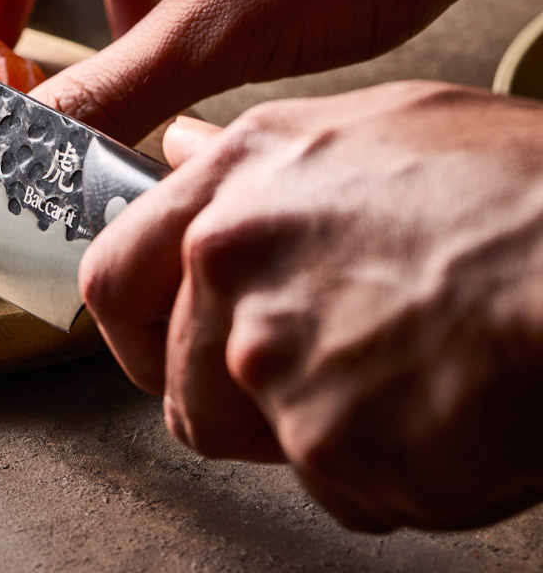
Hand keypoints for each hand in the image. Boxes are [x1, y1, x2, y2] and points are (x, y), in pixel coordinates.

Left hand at [79, 82, 542, 529]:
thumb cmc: (506, 186)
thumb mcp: (366, 128)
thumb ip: (249, 154)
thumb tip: (180, 153)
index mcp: (231, 187)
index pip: (113, 279)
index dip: (133, 329)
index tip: (160, 347)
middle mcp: (232, 268)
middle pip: (184, 389)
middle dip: (238, 402)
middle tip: (321, 374)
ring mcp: (273, 360)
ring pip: (264, 443)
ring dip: (323, 435)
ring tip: (404, 375)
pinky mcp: (335, 445)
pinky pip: (345, 487)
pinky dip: (392, 470)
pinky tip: (448, 408)